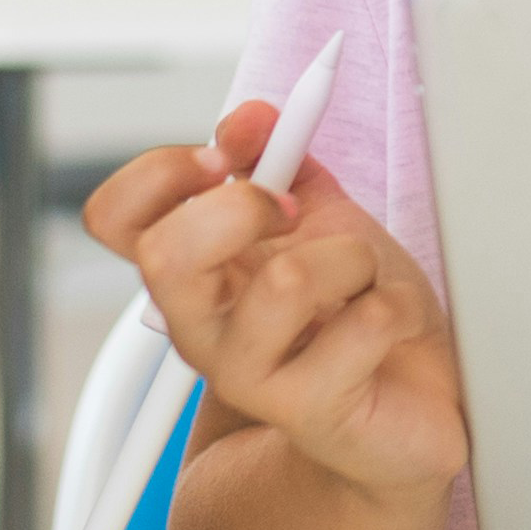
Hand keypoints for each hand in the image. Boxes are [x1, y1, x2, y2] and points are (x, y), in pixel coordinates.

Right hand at [86, 110, 465, 514]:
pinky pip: (365, 321)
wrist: (415, 403)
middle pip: (164, 257)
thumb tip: (249, 116)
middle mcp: (205, 331)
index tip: (228, 159)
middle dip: (244, 207)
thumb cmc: (358, 312)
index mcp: (194, 276)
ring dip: (354, 258)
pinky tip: (394, 327)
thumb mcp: (318, 219)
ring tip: (365, 283)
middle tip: (294, 216)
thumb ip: (279, 162)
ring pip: (287, 281)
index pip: (115, 218)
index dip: (162, 171)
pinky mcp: (313, 412)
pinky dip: (399, 304)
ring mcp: (251, 378)